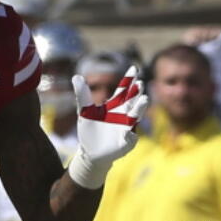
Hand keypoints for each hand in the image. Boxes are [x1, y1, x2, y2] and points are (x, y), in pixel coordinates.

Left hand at [67, 67, 148, 188]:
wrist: (90, 151)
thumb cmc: (90, 129)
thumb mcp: (84, 111)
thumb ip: (82, 95)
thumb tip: (76, 76)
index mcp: (115, 105)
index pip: (123, 90)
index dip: (129, 79)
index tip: (134, 68)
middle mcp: (124, 114)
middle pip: (132, 101)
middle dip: (136, 93)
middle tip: (140, 84)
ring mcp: (126, 128)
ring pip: (134, 117)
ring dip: (139, 109)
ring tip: (144, 100)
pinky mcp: (126, 142)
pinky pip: (130, 138)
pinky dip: (130, 135)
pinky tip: (129, 133)